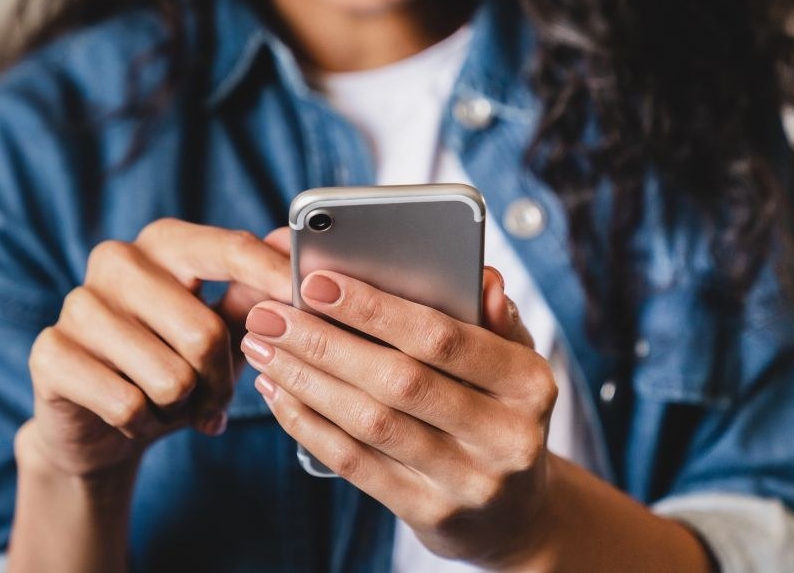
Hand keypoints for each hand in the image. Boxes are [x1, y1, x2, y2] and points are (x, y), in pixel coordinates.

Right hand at [19, 220, 290, 478]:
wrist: (99, 424)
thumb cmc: (172, 365)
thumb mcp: (222, 330)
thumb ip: (254, 293)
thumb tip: (291, 247)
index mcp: (165, 242)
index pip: (228, 249)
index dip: (272, 276)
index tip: (307, 297)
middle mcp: (117, 260)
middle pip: (204, 332)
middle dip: (220, 382)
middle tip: (213, 399)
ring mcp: (78, 303)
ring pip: (170, 377)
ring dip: (181, 407)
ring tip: (168, 404)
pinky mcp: (50, 352)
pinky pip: (127, 404)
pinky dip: (143, 424)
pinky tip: (134, 416)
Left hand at [240, 268, 558, 568]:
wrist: (515, 514)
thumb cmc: (500, 413)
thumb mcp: (514, 364)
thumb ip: (494, 318)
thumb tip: (482, 278)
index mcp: (530, 383)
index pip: (444, 338)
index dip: (375, 309)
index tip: (316, 282)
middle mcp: (506, 436)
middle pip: (399, 381)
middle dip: (324, 342)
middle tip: (270, 314)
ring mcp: (468, 481)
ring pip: (371, 423)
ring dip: (306, 381)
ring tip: (263, 348)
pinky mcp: (430, 514)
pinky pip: (356, 464)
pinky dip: (309, 425)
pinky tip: (279, 394)